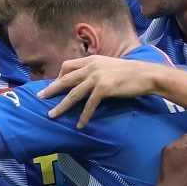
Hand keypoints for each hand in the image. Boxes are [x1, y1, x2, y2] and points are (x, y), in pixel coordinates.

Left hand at [38, 56, 159, 128]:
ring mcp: (97, 77)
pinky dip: (83, 116)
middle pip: (65, 79)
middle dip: (51, 89)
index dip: (58, 76)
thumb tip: (85, 80)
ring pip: (73, 94)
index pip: (67, 66)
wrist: (146, 74)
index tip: (53, 85)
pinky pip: (89, 105)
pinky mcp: (104, 89)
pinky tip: (79, 125)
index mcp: (91, 60)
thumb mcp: (108, 65)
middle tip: (40, 97)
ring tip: (51, 115)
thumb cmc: (129, 72)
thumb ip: (95, 70)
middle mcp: (91, 67)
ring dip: (61, 106)